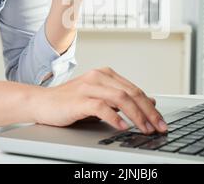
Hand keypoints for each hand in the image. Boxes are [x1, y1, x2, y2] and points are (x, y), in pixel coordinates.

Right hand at [31, 67, 167, 134]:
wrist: (42, 102)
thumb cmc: (70, 102)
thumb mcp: (100, 98)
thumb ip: (122, 98)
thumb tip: (150, 101)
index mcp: (106, 74)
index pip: (135, 90)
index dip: (150, 106)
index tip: (161, 121)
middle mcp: (99, 77)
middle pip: (132, 93)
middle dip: (149, 112)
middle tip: (159, 126)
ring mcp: (89, 86)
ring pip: (121, 98)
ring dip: (136, 115)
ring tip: (145, 129)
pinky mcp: (79, 99)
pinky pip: (101, 107)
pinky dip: (114, 117)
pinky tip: (122, 127)